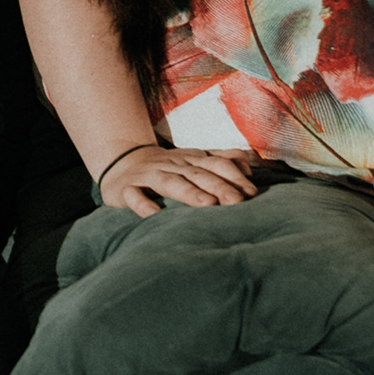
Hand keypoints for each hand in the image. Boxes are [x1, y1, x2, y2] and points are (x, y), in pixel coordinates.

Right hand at [98, 142, 253, 216]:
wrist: (122, 163)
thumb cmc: (167, 167)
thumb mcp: (194, 160)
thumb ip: (221, 160)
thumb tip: (248, 167)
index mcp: (190, 159)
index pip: (215, 164)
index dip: (234, 176)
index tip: (251, 193)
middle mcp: (171, 165)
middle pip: (197, 174)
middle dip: (219, 186)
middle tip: (237, 202)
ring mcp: (148, 176)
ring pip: (170, 182)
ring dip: (189, 192)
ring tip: (208, 204)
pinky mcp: (126, 189)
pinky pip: (134, 196)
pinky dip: (143, 204)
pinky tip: (153, 214)